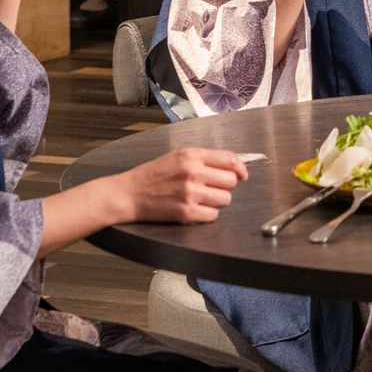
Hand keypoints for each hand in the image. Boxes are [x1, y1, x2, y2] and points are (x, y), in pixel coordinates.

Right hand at [116, 147, 248, 224]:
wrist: (128, 193)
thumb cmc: (152, 175)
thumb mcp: (177, 156)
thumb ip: (203, 159)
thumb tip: (232, 165)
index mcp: (191, 156)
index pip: (230, 159)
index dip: (241, 168)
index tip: (243, 174)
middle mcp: (192, 172)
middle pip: (231, 181)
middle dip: (225, 186)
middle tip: (212, 188)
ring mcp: (190, 193)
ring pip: (225, 199)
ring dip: (216, 201)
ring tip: (201, 199)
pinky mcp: (186, 212)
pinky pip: (213, 215)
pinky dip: (207, 214)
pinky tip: (195, 209)